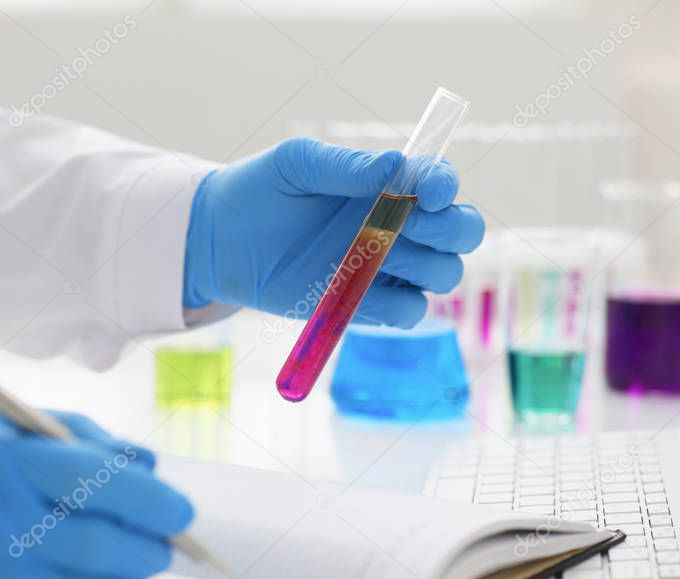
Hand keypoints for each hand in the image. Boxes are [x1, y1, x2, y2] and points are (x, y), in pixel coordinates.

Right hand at [0, 404, 192, 578]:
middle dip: (153, 547)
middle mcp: (0, 530)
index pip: (104, 485)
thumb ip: (85, 437)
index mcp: (9, 466)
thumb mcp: (9, 424)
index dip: (156, 500)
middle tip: (164, 541)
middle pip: (106, 549)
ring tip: (133, 562)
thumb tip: (148, 466)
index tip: (182, 508)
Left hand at [183, 137, 484, 327]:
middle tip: (408, 227)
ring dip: (427, 268)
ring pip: (443, 274)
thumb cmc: (258, 191)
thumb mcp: (296, 165)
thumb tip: (395, 164)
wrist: (218, 242)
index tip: (431, 192)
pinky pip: (408, 312)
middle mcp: (396, 224)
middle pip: (461, 232)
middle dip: (452, 230)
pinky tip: (360, 289)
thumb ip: (345, 166)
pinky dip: (399, 306)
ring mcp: (384, 266)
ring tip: (374, 256)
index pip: (439, 182)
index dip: (445, 186)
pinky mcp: (365, 304)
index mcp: (386, 183)